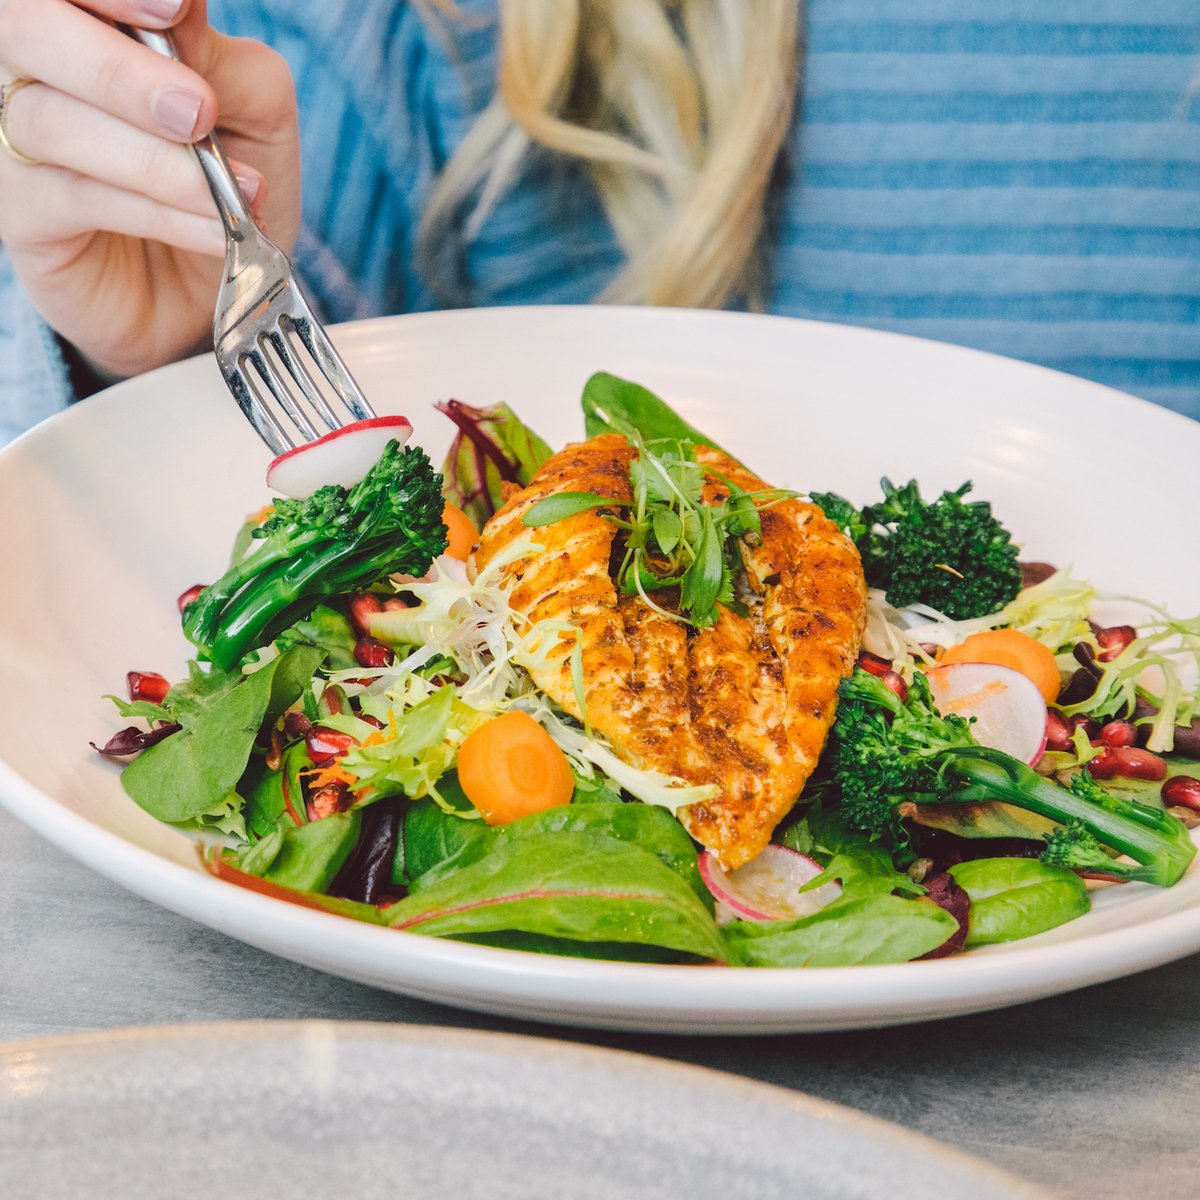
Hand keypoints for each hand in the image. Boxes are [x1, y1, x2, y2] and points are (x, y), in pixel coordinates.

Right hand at [0, 0, 300, 379]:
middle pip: (26, 27)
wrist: (221, 285)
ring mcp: (17, 134)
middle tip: (197, 112)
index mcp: (96, 23)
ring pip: (51, 120)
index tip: (177, 9)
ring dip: (159, 164)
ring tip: (235, 194)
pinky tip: (215, 229)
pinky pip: (75, 197)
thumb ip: (224, 63)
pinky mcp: (21, 210)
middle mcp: (38, 65)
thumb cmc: (231, 188)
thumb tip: (187, 12)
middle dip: (117, 69)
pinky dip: (160, 213)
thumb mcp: (255, 118)